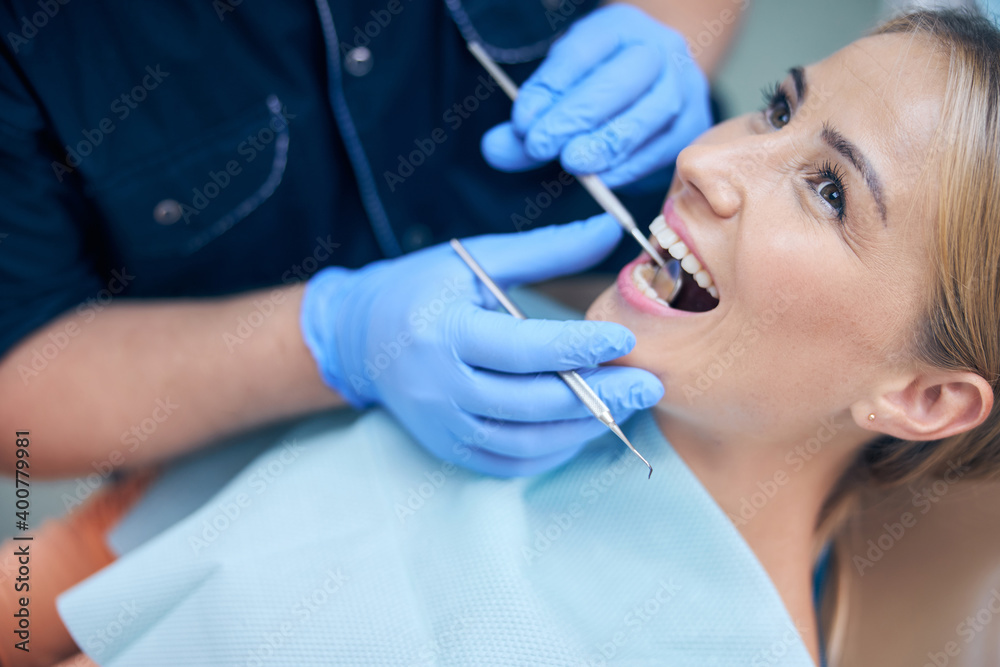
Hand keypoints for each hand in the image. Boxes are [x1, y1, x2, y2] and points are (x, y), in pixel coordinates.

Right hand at [300, 215, 663, 476]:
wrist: (358, 338)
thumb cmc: (421, 288)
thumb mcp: (475, 259)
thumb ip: (545, 250)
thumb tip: (609, 229)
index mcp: (442, 331)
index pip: (521, 348)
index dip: (578, 346)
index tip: (626, 338)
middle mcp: (439, 386)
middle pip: (530, 403)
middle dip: (597, 397)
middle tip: (647, 385)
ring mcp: (441, 425)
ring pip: (525, 442)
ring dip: (582, 429)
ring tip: (625, 407)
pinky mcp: (447, 448)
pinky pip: (509, 463)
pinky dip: (553, 451)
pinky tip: (584, 428)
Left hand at [481, 4, 710, 188]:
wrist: (655, 91)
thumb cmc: (598, 90)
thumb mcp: (560, 92)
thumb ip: (527, 121)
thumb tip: (494, 150)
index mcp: (619, 28)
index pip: (583, 52)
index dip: (551, 88)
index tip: (521, 122)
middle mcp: (659, 50)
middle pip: (620, 80)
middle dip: (576, 116)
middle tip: (540, 146)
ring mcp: (683, 86)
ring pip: (649, 114)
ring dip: (606, 142)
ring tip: (571, 163)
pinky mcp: (693, 125)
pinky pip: (663, 147)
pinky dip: (630, 165)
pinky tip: (602, 178)